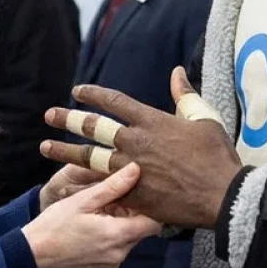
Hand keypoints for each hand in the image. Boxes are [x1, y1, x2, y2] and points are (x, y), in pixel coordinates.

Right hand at [22, 164, 160, 267]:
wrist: (33, 252)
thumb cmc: (55, 224)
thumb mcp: (83, 200)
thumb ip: (112, 186)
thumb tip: (136, 169)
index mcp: (117, 235)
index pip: (154, 223)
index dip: (151, 207)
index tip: (138, 194)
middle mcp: (119, 253)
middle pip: (142, 230)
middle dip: (133, 213)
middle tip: (114, 199)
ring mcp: (112, 263)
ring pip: (129, 239)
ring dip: (121, 224)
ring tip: (101, 211)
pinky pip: (117, 248)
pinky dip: (112, 236)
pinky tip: (95, 226)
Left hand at [40, 68, 242, 228]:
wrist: (222, 195)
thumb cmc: (216, 156)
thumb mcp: (204, 118)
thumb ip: (185, 95)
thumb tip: (176, 72)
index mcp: (151, 121)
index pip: (114, 101)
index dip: (93, 94)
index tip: (77, 91)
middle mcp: (135, 142)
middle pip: (93, 127)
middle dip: (68, 120)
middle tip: (49, 115)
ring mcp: (131, 169)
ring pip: (89, 157)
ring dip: (64, 151)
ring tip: (44, 147)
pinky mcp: (132, 194)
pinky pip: (100, 187)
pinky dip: (81, 186)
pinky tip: (64, 185)